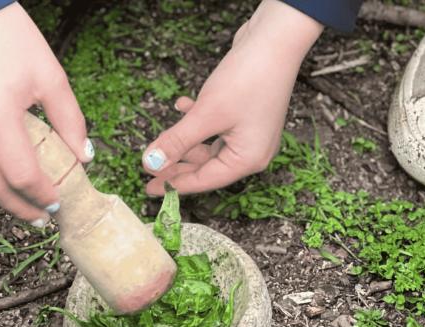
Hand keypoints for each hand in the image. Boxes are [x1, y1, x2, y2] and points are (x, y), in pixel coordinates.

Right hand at [0, 3, 92, 224]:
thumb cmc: (11, 40)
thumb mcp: (50, 77)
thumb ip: (71, 122)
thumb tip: (84, 159)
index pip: (23, 175)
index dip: (42, 195)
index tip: (58, 205)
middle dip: (20, 208)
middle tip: (41, 220)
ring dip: (1, 191)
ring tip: (25, 199)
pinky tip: (3, 168)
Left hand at [142, 0, 322, 195]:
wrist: (274, 40)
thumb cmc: (248, 79)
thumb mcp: (205, 115)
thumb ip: (177, 142)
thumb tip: (151, 162)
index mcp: (248, 159)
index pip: (205, 180)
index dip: (174, 184)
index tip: (149, 187)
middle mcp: (252, 150)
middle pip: (206, 165)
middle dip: (177, 163)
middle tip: (150, 166)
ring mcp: (250, 132)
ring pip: (208, 145)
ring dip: (185, 139)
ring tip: (162, 135)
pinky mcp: (245, 113)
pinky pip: (215, 126)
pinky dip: (197, 120)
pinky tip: (182, 105)